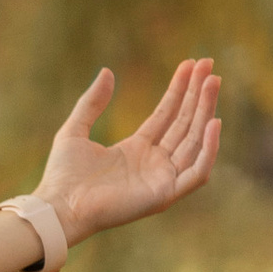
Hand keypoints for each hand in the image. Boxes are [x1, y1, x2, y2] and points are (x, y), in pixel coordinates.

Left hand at [37, 59, 221, 245]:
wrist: (59, 207)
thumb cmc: (63, 176)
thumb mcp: (75, 130)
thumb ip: (91, 102)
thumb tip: (106, 71)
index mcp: (136, 149)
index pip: (166, 115)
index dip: (179, 90)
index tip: (191, 64)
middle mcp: (153, 163)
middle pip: (184, 123)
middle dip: (198, 94)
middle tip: (209, 65)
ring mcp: (161, 179)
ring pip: (194, 141)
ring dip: (206, 111)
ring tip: (213, 82)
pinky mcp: (164, 195)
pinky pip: (197, 173)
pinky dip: (208, 150)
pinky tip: (213, 122)